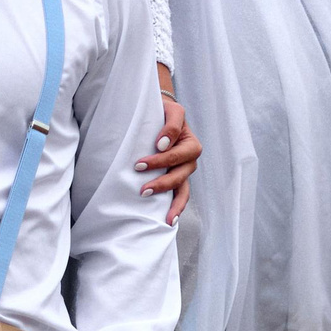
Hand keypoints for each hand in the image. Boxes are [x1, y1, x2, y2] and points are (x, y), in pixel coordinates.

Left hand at [137, 70, 198, 222]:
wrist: (161, 114)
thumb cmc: (164, 111)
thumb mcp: (172, 111)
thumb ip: (171, 124)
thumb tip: (162, 144)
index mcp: (191, 143)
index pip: (177, 154)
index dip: (160, 160)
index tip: (140, 164)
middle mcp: (190, 159)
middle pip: (180, 174)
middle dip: (162, 182)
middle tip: (142, 189)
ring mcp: (184, 170)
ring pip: (182, 188)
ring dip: (172, 201)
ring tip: (162, 214)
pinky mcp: (177, 178)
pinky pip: (180, 194)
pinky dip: (176, 206)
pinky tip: (169, 219)